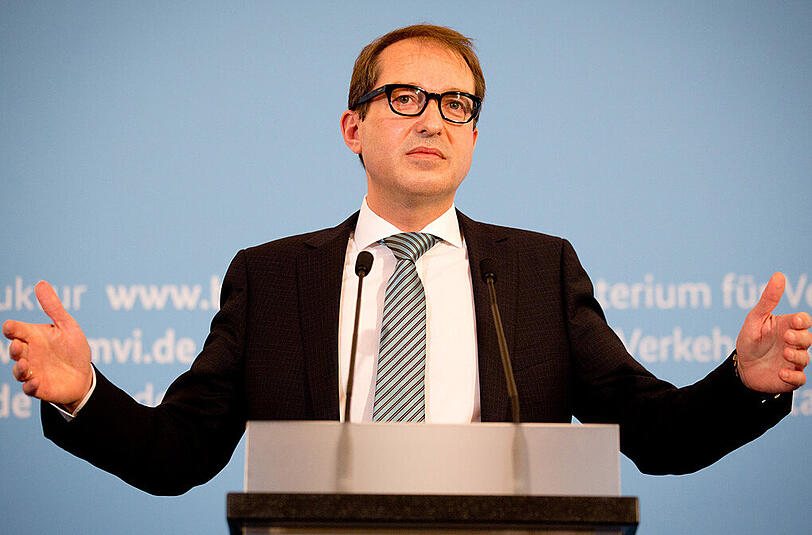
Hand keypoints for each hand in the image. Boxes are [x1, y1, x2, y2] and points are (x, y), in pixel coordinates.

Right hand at [3, 281, 92, 410]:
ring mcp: (32, 371)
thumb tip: (40, 283)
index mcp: (33, 337)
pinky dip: (30, 385)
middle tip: (19, 345)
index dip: (12, 329)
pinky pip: (29, 388)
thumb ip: (53, 307)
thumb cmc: (73, 349)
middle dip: (15, 349)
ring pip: (18, 370)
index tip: (11, 327)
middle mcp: (29, 354)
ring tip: (25, 364)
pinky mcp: (38, 387)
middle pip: (15, 350)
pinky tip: (36, 381)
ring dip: (19, 368)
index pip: (16, 331)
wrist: (84, 375)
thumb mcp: (67, 326)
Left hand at [735, 272, 810, 392]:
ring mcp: (793, 361)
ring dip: (796, 355)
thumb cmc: (750, 340)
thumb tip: (779, 275)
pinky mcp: (790, 377)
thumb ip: (768, 299)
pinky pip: (800, 379)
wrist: (742, 368)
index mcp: (786, 327)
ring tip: (784, 352)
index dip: (802, 321)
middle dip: (800, 337)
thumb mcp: (755, 319)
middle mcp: (793, 343)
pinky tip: (782, 372)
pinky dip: (793, 376)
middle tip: (787, 337)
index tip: (793, 321)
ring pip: (805, 358)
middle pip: (807, 338)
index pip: (804, 321)